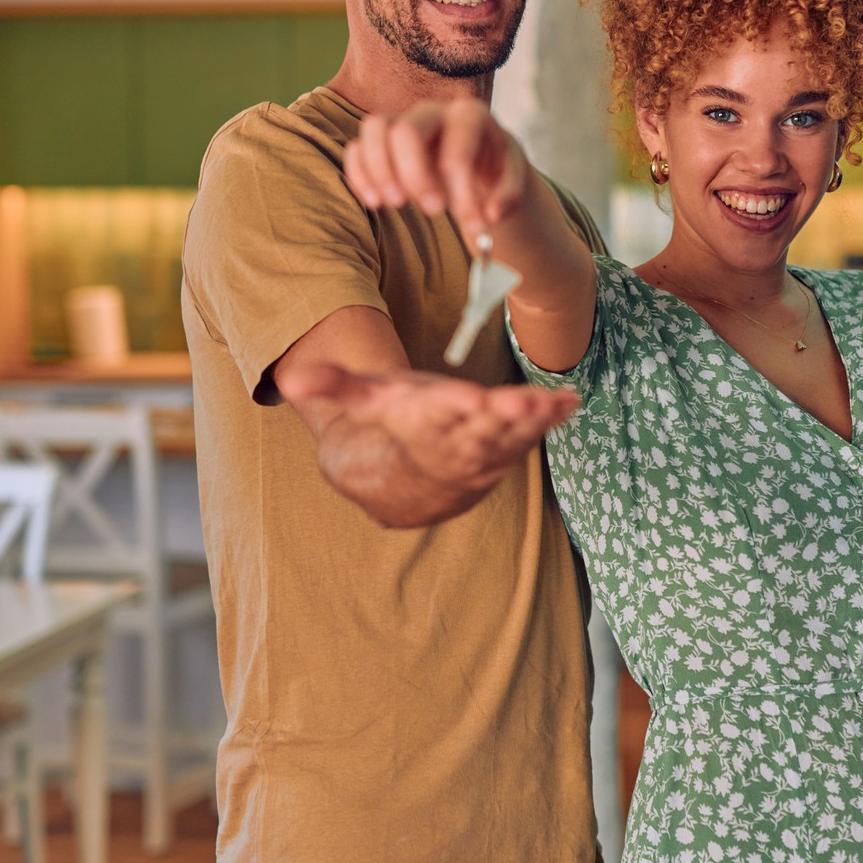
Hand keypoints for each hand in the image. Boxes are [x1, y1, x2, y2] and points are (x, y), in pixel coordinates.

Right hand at [281, 359, 578, 524]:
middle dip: (503, 418)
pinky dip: (551, 420)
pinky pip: (532, 437)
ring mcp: (485, 450)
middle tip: (525, 404)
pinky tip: (572, 402)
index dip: (454, 409)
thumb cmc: (393, 424)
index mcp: (422, 425)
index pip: (437, 417)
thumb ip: (335, 386)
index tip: (473, 399)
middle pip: (481, 431)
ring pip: (512, 438)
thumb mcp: (365, 402)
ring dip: (535, 423)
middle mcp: (456, 442)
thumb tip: (290, 379)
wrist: (409, 482)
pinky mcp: (509, 449)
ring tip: (556, 404)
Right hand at [344, 99, 531, 245]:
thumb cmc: (495, 169)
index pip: (457, 150)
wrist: (479, 160)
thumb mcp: (513, 181)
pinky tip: (374, 202)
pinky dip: (359, 174)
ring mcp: (404, 121)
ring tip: (394, 204)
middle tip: (432, 211)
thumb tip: (490, 216)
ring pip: (374, 128)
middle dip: (415, 176)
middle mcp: (433, 111)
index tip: (470, 223)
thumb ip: (509, 198)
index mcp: (470, 116)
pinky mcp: (383, 139)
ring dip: (379, 170)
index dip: (461, 190)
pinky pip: (357, 146)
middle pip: (407, 131)